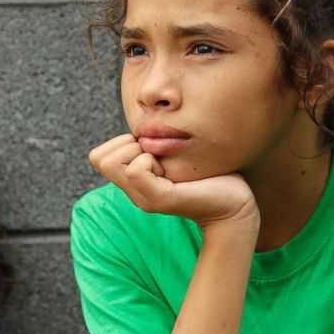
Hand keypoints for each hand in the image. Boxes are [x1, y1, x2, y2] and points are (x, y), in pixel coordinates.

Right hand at [89, 134, 258, 233]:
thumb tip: (142, 129)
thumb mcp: (173, 155)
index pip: (99, 155)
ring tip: (164, 163)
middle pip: (99, 157)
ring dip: (138, 152)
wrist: (234, 204)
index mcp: (135, 182)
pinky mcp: (160, 199)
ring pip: (111, 162)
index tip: (154, 152)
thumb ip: (153, 146)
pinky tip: (171, 170)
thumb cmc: (210, 175)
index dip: (122, 144)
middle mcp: (134, 193)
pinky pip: (135, 170)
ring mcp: (144, 198)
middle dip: (126, 146)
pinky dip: (150, 160)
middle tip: (159, 157)